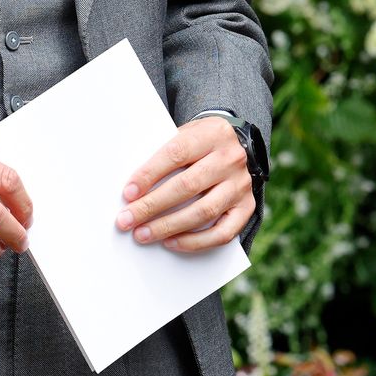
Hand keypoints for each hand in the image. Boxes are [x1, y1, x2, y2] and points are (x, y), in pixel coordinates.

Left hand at [115, 116, 253, 252]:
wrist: (238, 146)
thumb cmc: (201, 143)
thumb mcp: (186, 134)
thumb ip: (165, 153)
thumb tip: (134, 189)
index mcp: (213, 133)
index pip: (177, 153)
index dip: (150, 174)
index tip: (128, 193)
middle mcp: (231, 158)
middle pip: (188, 186)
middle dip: (152, 205)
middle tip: (127, 220)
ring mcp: (241, 184)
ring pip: (203, 211)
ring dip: (168, 226)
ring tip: (143, 234)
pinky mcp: (247, 207)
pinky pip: (222, 233)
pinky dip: (195, 242)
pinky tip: (171, 242)